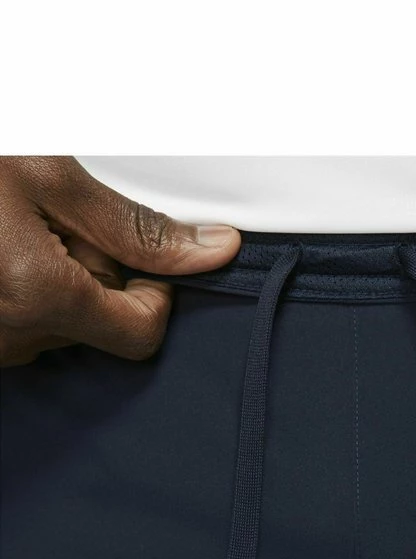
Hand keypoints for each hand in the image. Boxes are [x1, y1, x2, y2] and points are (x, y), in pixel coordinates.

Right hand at [0, 156, 239, 365]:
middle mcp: (10, 335)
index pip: (141, 334)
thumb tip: (207, 252)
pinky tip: (1, 254)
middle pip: (99, 327)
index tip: (144, 265)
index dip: (154, 297)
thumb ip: (135, 227)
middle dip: (95, 277)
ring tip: (15, 234)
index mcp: (39, 297)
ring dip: (56, 284)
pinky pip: (23, 329)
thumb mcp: (51, 177)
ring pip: (60, 327)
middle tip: (57, 225)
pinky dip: (24, 295)